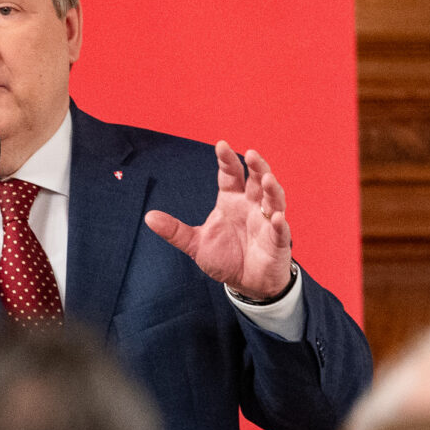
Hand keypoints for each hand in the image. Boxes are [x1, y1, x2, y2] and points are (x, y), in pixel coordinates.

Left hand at [145, 142, 293, 300]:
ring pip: (273, 199)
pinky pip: (281, 230)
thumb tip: (148, 217)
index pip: (230, 175)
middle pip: (256, 180)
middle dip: (256, 166)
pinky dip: (279, 223)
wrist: (245, 284)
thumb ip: (175, 231)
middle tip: (250, 154)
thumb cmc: (225, 258)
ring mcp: (266, 222)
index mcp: (231, 201)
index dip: (226, 160)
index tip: (221, 145)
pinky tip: (276, 218)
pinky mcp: (278, 241)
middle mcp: (251, 206)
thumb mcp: (196, 244)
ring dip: (272, 189)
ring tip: (267, 178)